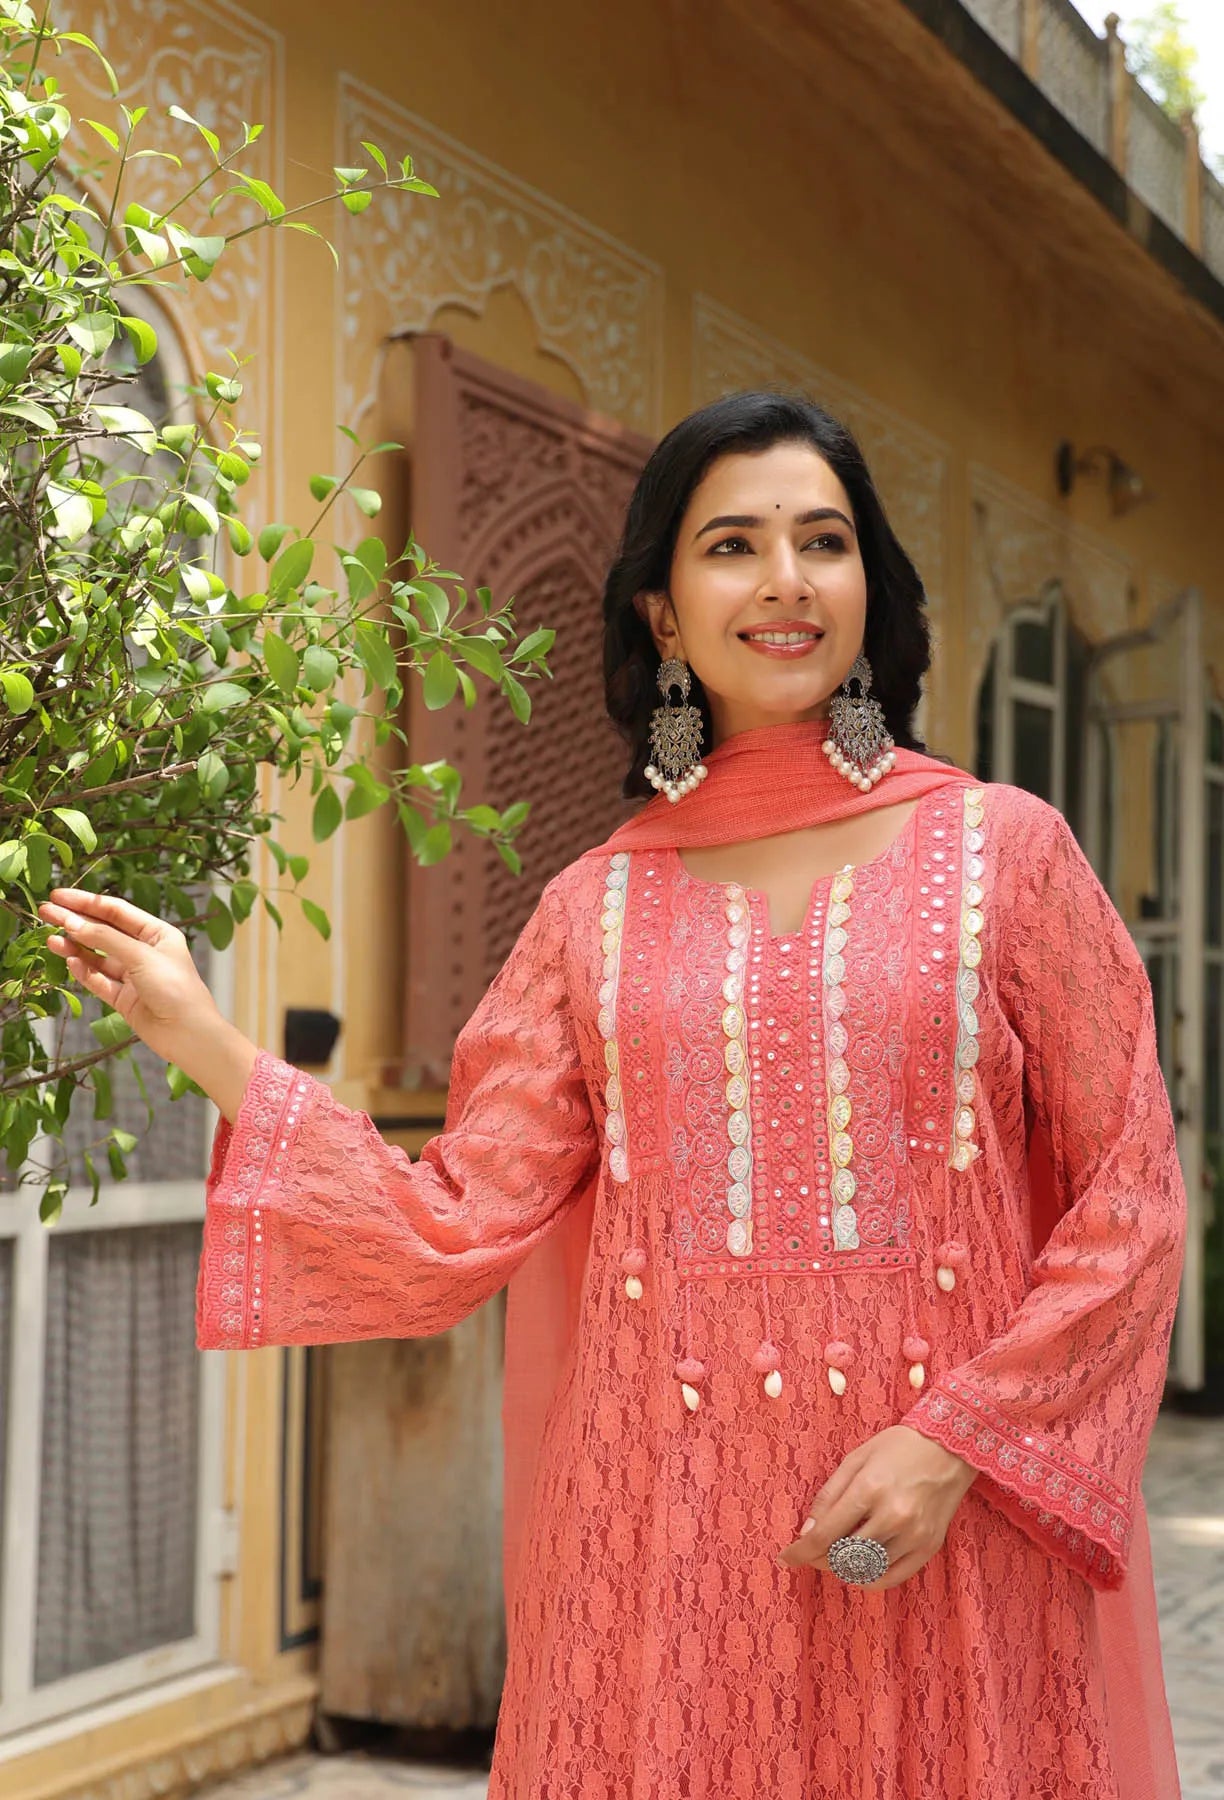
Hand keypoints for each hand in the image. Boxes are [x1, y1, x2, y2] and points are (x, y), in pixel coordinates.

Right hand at [37, 886, 220, 1064]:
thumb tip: (73, 923)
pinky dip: (84, 971)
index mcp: (157, 934)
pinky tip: (70, 961)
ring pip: (98, 957)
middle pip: (103, 932)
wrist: (188, 1034)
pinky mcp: (124, 998)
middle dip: (75, 921)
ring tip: (51, 941)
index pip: (116, 911)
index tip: (59, 896)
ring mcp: (133, 976)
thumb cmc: (176, 989)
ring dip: (75, 947)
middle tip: (46, 913)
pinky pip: (99, 980)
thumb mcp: (141, 956)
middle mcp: (145, 952)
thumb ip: (105, 939)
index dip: (87, 902)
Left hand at [777, 1424, 976, 1589]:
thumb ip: (829, 1495)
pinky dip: (869, 1579)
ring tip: (835, 1554)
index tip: (786, 1556)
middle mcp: (893, 1516)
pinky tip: (858, 1568)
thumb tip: (807, 1531)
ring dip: (842, 1568)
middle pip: (843, 1556)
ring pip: (865, 1570)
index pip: (826, 1535)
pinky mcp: (929, 1548)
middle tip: (810, 1552)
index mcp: (870, 1488)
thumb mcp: (856, 1458)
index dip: (801, 1551)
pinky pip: (892, 1578)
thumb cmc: (898, 1447)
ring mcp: (914, 1535)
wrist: (950, 1447)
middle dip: (819, 1559)